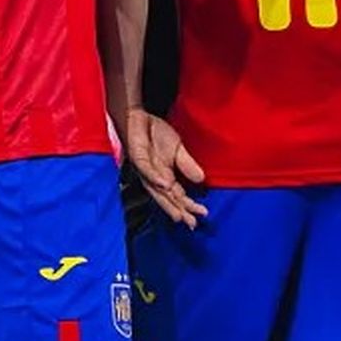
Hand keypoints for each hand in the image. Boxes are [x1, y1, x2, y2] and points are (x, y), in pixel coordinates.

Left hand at [124, 109, 207, 227]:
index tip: (202, 215)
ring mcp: (145, 169)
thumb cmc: (156, 134)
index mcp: (165, 176)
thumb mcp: (178, 149)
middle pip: (167, 198)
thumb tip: (202, 180)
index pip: (178, 195)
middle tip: (190, 222)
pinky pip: (147, 171)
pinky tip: (166, 185)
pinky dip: (156, 179)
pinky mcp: (137, 158)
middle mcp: (154, 177)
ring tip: (179, 213)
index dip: (189, 205)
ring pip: (156, 190)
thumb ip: (188, 165)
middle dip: (179, 210)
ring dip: (167, 202)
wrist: (138, 117)